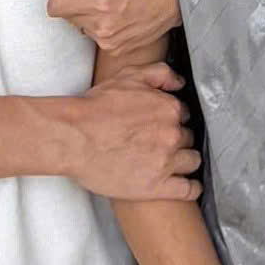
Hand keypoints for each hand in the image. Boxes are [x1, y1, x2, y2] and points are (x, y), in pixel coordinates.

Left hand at [42, 0, 182, 51]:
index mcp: (98, 0)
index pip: (54, 6)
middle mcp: (102, 25)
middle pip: (66, 15)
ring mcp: (110, 40)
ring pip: (80, 25)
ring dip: (88, 11)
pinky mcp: (117, 48)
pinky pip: (95, 35)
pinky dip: (100, 22)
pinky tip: (119, 10)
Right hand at [54, 63, 199, 200]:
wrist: (72, 138)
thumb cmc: (95, 108)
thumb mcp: (128, 77)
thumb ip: (159, 74)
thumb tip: (179, 83)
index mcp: (169, 108)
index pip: (185, 116)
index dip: (173, 121)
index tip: (163, 127)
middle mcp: (172, 134)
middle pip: (187, 138)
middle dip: (176, 141)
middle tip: (159, 145)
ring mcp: (165, 162)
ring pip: (191, 162)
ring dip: (184, 162)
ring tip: (170, 164)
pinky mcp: (156, 186)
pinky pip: (188, 190)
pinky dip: (192, 189)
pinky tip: (189, 186)